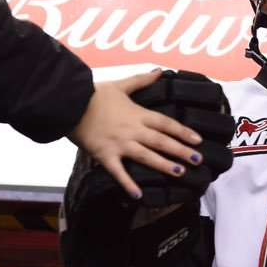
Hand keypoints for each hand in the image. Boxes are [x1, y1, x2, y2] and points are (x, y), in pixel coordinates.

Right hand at [68, 70, 205, 199]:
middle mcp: (132, 130)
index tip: (198, 140)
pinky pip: (118, 172)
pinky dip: (128, 184)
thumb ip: (141, 80)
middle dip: (181, 151)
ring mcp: (119, 144)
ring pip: (146, 156)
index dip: (183, 131)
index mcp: (138, 114)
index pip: (166, 123)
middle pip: (161, 141)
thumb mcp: (120, 85)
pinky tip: (138, 195)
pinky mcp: (104, 155)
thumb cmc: (93, 94)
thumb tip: (160, 71)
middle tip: (198, 160)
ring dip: (163, 165)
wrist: (67, 103)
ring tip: (180, 173)